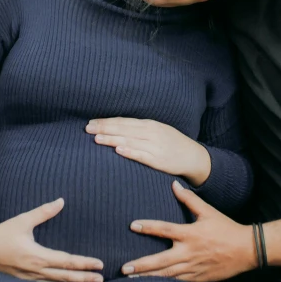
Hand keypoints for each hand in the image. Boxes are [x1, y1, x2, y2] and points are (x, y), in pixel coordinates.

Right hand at [0, 198, 103, 281]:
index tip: (99, 264)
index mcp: (37, 256)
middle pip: (65, 276)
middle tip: (101, 279)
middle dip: (84, 277)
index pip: (66, 261)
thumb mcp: (23, 220)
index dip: (84, 263)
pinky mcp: (24, 278)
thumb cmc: (2, 233)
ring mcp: (29, 276)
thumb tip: (61, 201)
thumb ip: (44, 212)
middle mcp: (35, 269)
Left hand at [86, 117, 211, 186]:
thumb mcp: (157, 131)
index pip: (124, 121)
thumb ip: (140, 130)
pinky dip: (130, 151)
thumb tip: (118, 128)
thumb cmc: (172, 143)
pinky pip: (142, 155)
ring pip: (130, 140)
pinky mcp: (158, 160)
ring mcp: (155, 146)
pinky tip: (118, 150)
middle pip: (124, 129)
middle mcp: (151, 133)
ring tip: (96, 139)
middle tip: (87, 128)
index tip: (91, 122)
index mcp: (150, 124)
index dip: (107, 121)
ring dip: (112, 139)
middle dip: (104, 128)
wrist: (192, 156)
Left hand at [121, 181, 256, 281]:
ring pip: (166, 275)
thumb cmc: (226, 228)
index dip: (148, 226)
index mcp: (190, 234)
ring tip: (130, 281)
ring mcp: (192, 268)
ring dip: (148, 278)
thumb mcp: (208, 211)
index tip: (133, 225)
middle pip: (160, 261)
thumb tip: (174, 184)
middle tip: (124, 268)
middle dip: (141, 265)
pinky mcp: (197, 278)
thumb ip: (189, 199)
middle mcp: (189, 252)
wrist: (246, 250)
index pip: (165, 229)